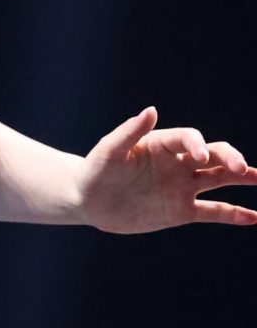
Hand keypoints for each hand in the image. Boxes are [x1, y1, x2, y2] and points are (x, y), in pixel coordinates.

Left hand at [76, 107, 256, 233]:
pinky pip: (212, 211)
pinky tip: (254, 218)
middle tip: (241, 167)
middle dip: (230, 158)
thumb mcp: (109, 151)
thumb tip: (151, 110)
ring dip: (241, 177)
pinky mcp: (180, 211)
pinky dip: (233, 214)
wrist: (88, 201)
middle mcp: (177, 163)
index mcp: (161, 144)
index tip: (198, 157)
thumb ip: (129, 132)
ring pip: (219, 178)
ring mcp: (181, 186)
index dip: (197, 145)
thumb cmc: (96, 170)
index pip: (189, 138)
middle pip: (213, 155)